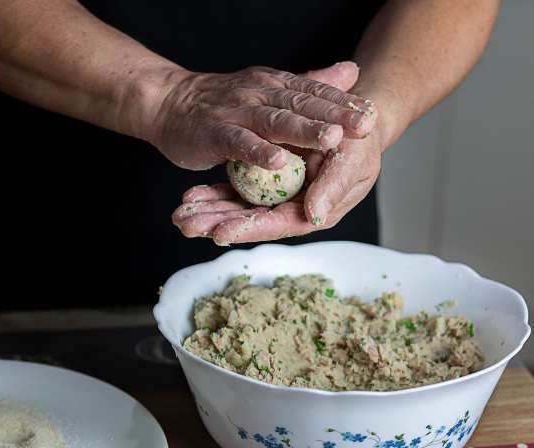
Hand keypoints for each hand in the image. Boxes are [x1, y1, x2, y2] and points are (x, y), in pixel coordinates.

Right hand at [146, 62, 376, 170]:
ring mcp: (236, 112)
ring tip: (332, 140)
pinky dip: (258, 152)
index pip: (314, 91)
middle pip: (301, 104)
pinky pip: (239, 143)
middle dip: (335, 115)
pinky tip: (278, 162)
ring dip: (304, 131)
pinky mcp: (215, 133)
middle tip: (365, 125)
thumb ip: (308, 84)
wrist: (168, 103)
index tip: (372, 112)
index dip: (343, 102)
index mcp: (274, 85)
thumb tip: (352, 71)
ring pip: (275, 122)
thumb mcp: (268, 88)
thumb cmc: (220, 103)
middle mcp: (259, 94)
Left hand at [171, 130, 382, 243]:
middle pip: (251, 220)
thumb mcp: (353, 160)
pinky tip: (190, 197)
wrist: (353, 121)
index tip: (220, 232)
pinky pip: (235, 190)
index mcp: (314, 210)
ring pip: (238, 207)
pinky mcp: (264, 181)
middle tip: (187, 225)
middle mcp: (291, 207)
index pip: (277, 223)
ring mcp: (276, 195)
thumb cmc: (360, 143)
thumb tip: (314, 216)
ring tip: (180, 217)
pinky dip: (213, 194)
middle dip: (218, 223)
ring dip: (209, 212)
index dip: (249, 227)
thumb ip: (333, 187)